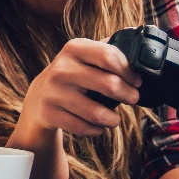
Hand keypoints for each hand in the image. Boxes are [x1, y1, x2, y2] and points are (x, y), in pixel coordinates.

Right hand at [18, 38, 142, 136]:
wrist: (39, 96)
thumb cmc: (73, 75)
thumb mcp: (84, 56)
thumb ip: (108, 50)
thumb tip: (139, 50)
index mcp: (73, 49)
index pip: (109, 56)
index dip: (129, 72)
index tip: (137, 81)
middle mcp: (61, 69)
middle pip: (109, 85)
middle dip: (129, 95)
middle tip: (133, 98)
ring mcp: (53, 92)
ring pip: (97, 113)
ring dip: (113, 119)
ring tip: (115, 118)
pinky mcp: (49, 113)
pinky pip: (83, 128)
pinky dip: (96, 130)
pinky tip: (97, 126)